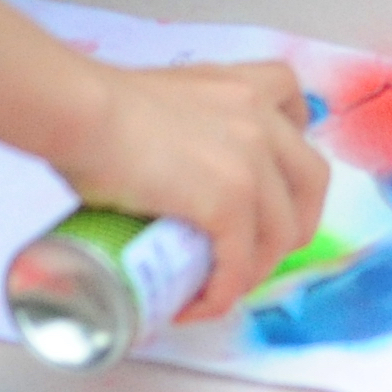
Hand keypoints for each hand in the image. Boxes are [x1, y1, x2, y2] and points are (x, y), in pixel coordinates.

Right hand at [51, 59, 328, 326]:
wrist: (81, 112)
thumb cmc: (94, 106)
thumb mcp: (160, 99)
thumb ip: (180, 124)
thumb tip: (159, 170)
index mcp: (242, 87)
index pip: (295, 109)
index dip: (292, 151)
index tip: (271, 180)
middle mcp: (260, 120)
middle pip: (311, 181)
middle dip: (292, 223)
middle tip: (252, 250)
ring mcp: (252, 163)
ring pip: (282, 233)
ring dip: (253, 268)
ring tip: (218, 287)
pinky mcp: (230, 202)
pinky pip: (240, 262)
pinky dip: (222, 292)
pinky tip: (197, 305)